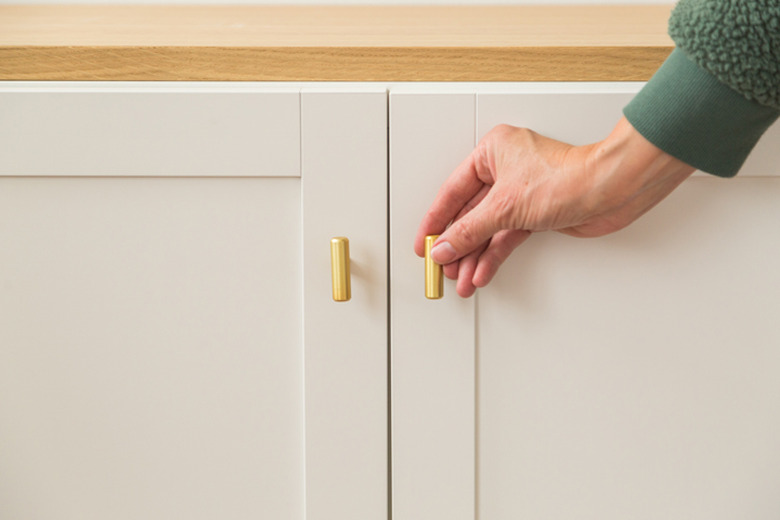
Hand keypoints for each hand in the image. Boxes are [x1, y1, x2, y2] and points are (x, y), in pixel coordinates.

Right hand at [414, 117, 694, 297]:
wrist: (609, 191)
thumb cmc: (568, 177)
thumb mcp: (504, 207)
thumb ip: (469, 230)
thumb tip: (445, 246)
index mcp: (492, 152)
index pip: (452, 192)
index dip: (436, 221)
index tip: (423, 243)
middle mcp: (505, 169)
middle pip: (469, 213)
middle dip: (456, 245)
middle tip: (441, 267)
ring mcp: (520, 193)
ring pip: (487, 229)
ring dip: (474, 256)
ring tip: (461, 279)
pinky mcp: (535, 213)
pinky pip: (505, 237)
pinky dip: (493, 255)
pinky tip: (482, 272)